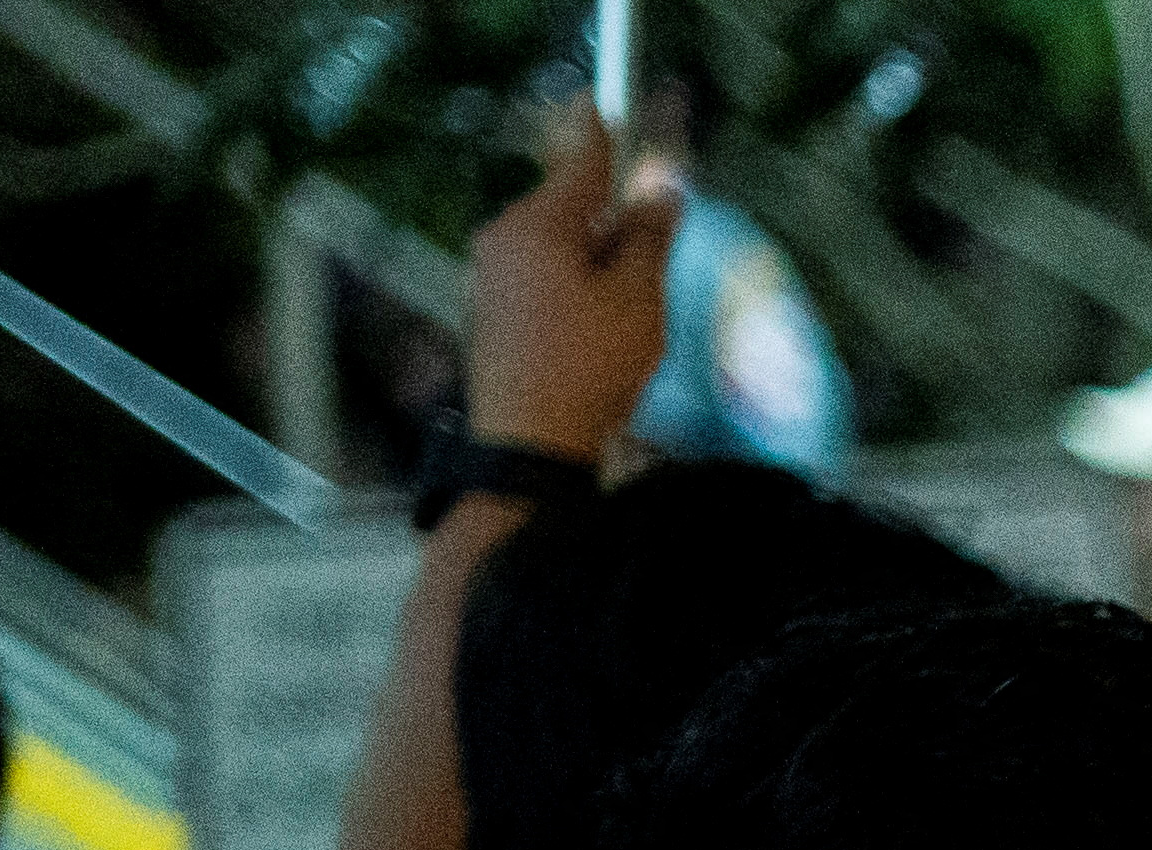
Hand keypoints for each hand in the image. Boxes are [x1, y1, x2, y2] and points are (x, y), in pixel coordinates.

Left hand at [464, 104, 677, 460]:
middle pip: (567, 206)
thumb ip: (649, 239)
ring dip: (594, 257)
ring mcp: (489, 274)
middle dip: (609, 216)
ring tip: (629, 308)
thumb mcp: (637, 300)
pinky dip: (573, 284)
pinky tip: (597, 327)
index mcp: (538, 225)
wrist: (527, 442)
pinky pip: (539, 275)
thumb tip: (662, 194)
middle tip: (651, 246)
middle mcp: (503, 237)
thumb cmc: (589, 367)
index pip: (581, 163)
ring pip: (554, 243)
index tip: (612, 105)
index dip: (604, 134)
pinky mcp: (490, 309)